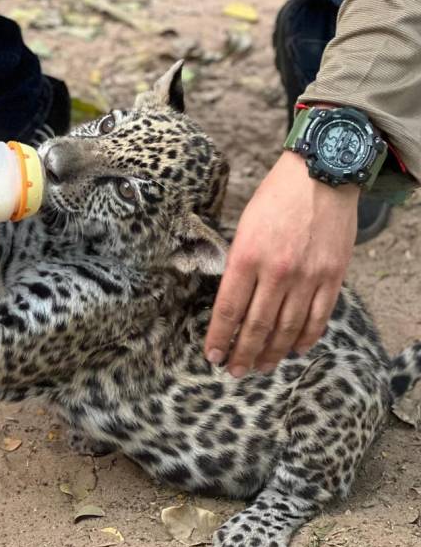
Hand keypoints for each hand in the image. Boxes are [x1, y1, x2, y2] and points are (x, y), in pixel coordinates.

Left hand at [204, 150, 357, 375]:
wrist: (321, 175)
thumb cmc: (275, 199)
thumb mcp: (243, 228)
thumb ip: (238, 265)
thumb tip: (232, 301)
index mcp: (247, 257)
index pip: (228, 309)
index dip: (219, 337)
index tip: (212, 355)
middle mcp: (277, 271)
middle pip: (257, 325)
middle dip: (243, 353)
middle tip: (234, 371)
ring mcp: (308, 276)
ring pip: (287, 327)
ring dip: (272, 352)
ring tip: (261, 366)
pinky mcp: (333, 275)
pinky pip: (318, 316)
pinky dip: (305, 337)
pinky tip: (294, 349)